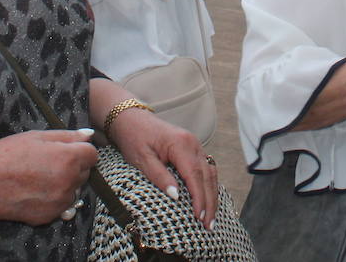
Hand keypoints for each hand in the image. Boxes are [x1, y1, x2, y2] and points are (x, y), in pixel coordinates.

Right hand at [0, 129, 97, 226]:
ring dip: (65, 184)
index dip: (80, 150)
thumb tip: (89, 135)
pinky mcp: (49, 216)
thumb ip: (67, 136)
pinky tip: (35, 191)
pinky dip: (54, 199)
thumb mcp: (37, 136)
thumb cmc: (6, 155)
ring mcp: (60, 201)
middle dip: (73, 166)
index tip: (66, 149)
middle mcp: (69, 182)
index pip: (92, 154)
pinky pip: (61, 205)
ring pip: (74, 190)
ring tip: (40, 177)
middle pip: (84, 172)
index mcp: (69, 158)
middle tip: (48, 162)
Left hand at [108, 106, 218, 229]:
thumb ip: (159, 176)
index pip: (194, 175)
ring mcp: (195, 145)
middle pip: (207, 176)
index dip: (199, 198)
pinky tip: (209, 199)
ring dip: (212, 195)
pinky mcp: (193, 148)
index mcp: (180, 144)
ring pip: (210, 173)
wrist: (132, 119)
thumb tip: (175, 196)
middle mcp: (192, 143)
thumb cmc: (134, 138)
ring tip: (211, 217)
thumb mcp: (141, 159)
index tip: (200, 217)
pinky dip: (209, 185)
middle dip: (209, 202)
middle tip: (209, 225)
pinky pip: (207, 168)